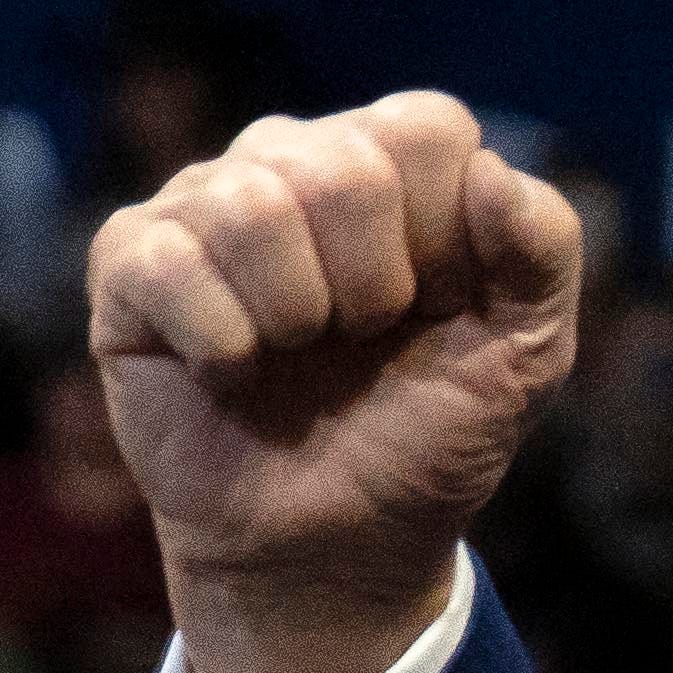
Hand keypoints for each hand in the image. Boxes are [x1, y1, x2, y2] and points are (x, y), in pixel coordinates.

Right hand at [87, 92, 586, 672]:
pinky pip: (170, 263)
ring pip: (252, 207)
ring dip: (297, 314)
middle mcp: (289, 158)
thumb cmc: (427, 433)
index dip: (445, 239)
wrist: (337, 545)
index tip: (435, 308)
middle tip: (361, 339)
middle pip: (344, 167)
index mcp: (388, 159)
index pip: (426, 128)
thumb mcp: (527, 352)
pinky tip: (232, 373)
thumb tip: (491, 177)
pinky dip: (223, 345)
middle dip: (375, 287)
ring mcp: (201, 203)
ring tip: (296, 352)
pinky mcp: (129, 261)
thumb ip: (544, 250)